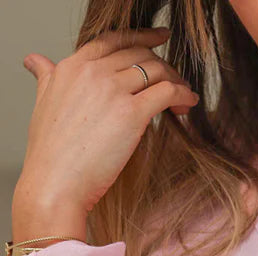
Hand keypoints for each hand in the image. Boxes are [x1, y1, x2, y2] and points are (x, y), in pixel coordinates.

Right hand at [18, 26, 198, 214]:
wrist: (55, 182)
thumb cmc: (51, 153)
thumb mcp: (43, 102)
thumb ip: (47, 77)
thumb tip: (35, 61)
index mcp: (73, 66)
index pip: (114, 40)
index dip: (142, 37)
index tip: (160, 38)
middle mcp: (94, 72)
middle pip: (140, 54)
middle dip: (163, 65)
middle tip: (175, 81)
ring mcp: (113, 90)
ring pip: (157, 70)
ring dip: (176, 81)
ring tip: (184, 96)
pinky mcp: (132, 113)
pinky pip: (167, 92)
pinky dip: (183, 94)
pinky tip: (188, 103)